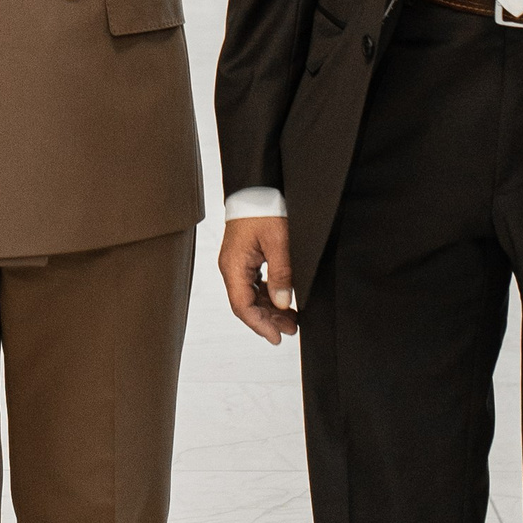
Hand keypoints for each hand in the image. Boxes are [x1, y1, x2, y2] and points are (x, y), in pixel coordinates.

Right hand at [218, 214, 298, 343]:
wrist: (257, 186)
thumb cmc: (264, 208)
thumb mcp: (278, 241)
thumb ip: (281, 273)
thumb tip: (283, 303)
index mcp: (234, 265)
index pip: (242, 306)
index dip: (260, 325)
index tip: (277, 337)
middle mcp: (231, 266)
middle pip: (246, 303)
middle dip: (268, 319)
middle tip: (291, 329)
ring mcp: (237, 262)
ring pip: (251, 295)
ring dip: (270, 308)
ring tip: (291, 319)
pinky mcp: (245, 256)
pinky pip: (254, 283)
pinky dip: (268, 295)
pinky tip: (282, 300)